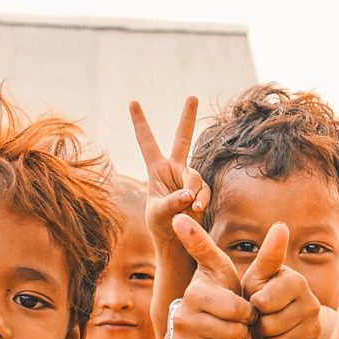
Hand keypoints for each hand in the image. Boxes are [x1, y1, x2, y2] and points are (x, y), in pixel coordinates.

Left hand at [130, 97, 208, 235]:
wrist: (176, 241)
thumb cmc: (161, 226)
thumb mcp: (159, 213)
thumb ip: (172, 202)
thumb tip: (190, 194)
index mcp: (156, 168)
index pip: (147, 141)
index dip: (140, 122)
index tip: (133, 101)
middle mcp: (173, 168)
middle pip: (182, 138)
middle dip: (188, 118)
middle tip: (192, 97)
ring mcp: (189, 179)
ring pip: (195, 176)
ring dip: (192, 191)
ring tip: (190, 208)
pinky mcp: (202, 191)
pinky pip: (204, 191)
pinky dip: (201, 200)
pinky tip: (196, 210)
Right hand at [167, 214, 256, 338]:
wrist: (196, 330)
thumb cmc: (215, 294)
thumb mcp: (218, 268)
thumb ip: (209, 243)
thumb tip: (182, 213)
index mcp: (195, 293)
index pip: (238, 309)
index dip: (249, 312)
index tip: (246, 308)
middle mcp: (182, 318)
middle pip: (235, 333)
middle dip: (245, 330)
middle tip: (239, 325)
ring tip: (233, 337)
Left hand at [242, 227, 322, 338]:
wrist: (282, 325)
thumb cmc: (263, 295)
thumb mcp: (259, 276)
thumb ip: (267, 255)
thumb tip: (281, 225)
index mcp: (296, 282)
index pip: (263, 302)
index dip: (252, 307)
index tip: (255, 303)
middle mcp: (311, 304)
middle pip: (269, 326)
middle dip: (258, 326)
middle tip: (259, 321)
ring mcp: (315, 329)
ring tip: (266, 334)